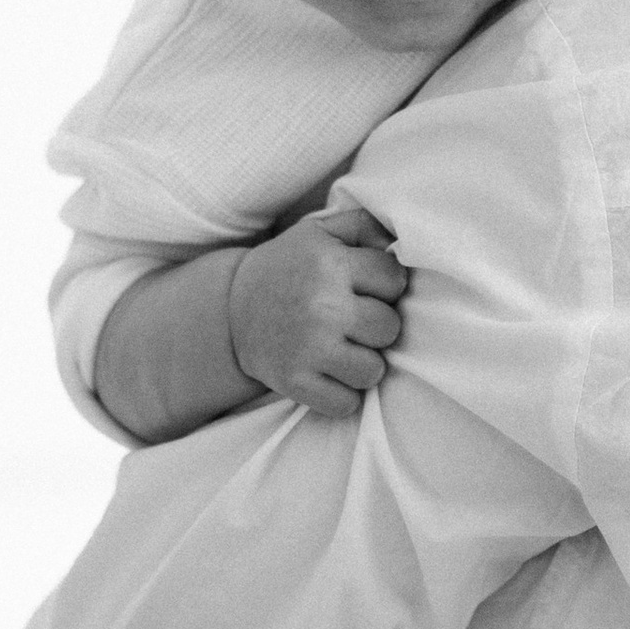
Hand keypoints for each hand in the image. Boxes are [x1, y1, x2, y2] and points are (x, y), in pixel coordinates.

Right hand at [226, 202, 408, 419]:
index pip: (394, 280)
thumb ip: (364, 225)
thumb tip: (400, 241)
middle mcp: (321, 305)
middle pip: (389, 328)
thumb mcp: (319, 232)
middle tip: (353, 321)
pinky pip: (346, 404)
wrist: (229, 310)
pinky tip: (329, 374)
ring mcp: (308, 348)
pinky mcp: (294, 382)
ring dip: (363, 363)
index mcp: (329, 263)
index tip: (365, 288)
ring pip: (373, 371)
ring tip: (343, 349)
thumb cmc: (288, 268)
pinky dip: (342, 395)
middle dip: (377, 326)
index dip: (385, 285)